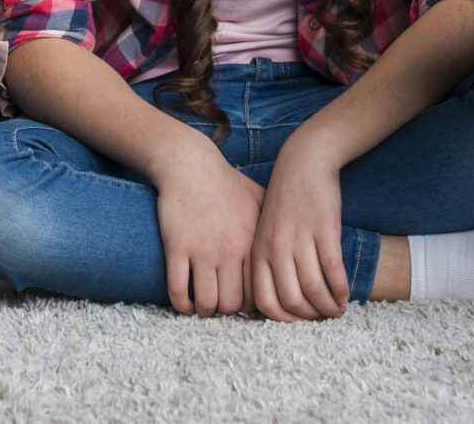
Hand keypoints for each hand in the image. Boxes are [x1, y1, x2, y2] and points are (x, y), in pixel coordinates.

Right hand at [146, 134, 264, 315]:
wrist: (190, 163)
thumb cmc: (225, 182)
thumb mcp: (259, 199)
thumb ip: (276, 223)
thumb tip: (295, 241)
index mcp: (252, 242)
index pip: (259, 291)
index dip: (252, 305)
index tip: (245, 303)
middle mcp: (230, 250)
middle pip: (233, 304)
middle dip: (228, 311)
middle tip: (222, 305)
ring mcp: (202, 250)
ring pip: (207, 303)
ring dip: (204, 310)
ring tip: (203, 306)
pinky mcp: (177, 247)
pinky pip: (179, 291)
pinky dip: (182, 305)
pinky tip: (185, 303)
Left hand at [250, 137, 350, 320]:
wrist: (304, 161)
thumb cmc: (286, 199)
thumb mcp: (266, 230)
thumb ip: (268, 260)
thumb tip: (280, 298)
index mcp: (259, 251)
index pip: (264, 300)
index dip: (283, 318)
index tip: (298, 322)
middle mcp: (276, 247)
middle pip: (291, 299)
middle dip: (310, 316)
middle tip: (322, 319)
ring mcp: (300, 238)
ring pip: (313, 288)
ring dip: (328, 307)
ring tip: (337, 310)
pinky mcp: (324, 229)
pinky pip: (333, 269)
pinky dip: (340, 288)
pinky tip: (345, 294)